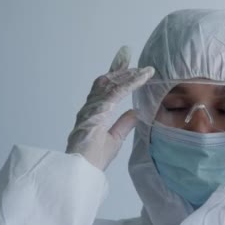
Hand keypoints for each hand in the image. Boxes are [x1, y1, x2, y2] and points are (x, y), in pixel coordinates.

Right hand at [66, 46, 154, 169]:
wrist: (82, 170)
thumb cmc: (94, 159)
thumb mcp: (115, 139)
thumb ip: (124, 124)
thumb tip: (135, 111)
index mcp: (93, 114)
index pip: (105, 89)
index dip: (114, 74)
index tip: (124, 63)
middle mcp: (90, 108)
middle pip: (105, 81)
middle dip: (118, 68)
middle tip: (128, 54)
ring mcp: (91, 109)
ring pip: (111, 84)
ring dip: (127, 74)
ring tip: (141, 69)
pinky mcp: (97, 113)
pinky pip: (116, 93)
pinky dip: (129, 84)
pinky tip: (140, 78)